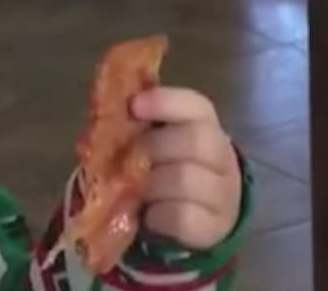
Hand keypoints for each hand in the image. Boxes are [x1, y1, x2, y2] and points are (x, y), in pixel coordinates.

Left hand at [131, 87, 242, 249]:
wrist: (193, 212)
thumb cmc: (162, 165)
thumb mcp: (150, 140)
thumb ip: (133, 125)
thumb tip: (105, 113)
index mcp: (203, 124)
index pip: (195, 105)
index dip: (164, 102)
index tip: (134, 106)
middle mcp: (220, 155)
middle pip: (195, 140)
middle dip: (153, 147)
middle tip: (128, 159)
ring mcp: (222, 193)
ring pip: (186, 180)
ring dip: (151, 184)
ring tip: (135, 190)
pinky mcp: (214, 226)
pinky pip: (183, 217)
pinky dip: (158, 214)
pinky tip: (148, 214)